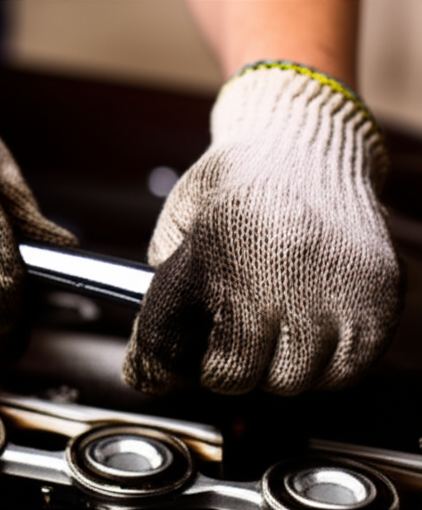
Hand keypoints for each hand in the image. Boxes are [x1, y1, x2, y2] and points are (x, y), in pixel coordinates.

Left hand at [124, 63, 402, 395]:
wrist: (305, 142)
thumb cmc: (234, 184)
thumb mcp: (179, 221)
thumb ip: (162, 286)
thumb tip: (154, 360)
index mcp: (219, 254)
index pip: (192, 353)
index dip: (172, 368)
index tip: (168, 370)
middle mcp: (279, 276)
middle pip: (243, 377)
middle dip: (228, 369)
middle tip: (228, 346)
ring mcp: (335, 291)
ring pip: (294, 381)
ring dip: (276, 369)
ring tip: (270, 334)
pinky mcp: (377, 300)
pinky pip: (344, 370)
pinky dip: (323, 365)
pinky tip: (307, 334)